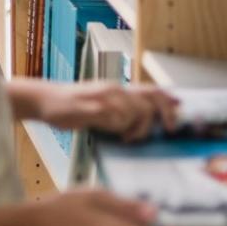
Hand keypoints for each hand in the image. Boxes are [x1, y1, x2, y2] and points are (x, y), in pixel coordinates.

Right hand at [35, 81, 179, 141]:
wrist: (46, 100)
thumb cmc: (75, 107)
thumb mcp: (103, 105)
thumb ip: (123, 109)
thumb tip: (147, 117)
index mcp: (119, 89)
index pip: (151, 90)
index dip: (169, 100)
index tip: (180, 110)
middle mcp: (114, 89)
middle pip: (149, 100)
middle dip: (163, 117)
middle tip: (165, 131)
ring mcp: (103, 98)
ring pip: (134, 111)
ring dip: (135, 127)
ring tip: (126, 137)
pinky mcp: (92, 107)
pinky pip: (114, 118)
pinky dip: (118, 127)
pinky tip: (113, 133)